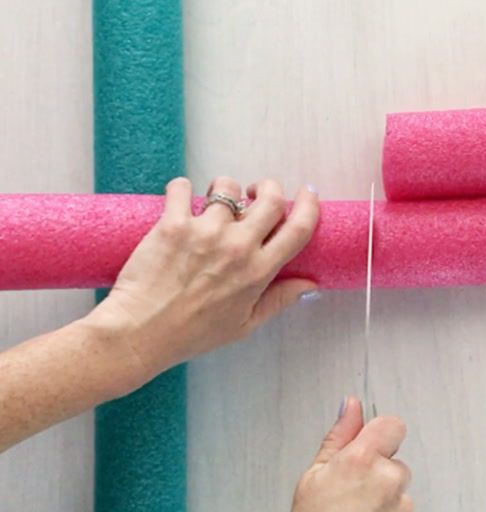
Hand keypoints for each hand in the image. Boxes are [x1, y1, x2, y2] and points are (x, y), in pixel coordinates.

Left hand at [82, 176, 319, 392]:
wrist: (139, 334)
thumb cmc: (191, 334)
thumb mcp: (244, 325)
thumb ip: (279, 300)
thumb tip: (310, 285)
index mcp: (258, 271)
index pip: (299, 228)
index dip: (309, 205)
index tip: (308, 194)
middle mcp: (237, 247)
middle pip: (270, 198)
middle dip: (268, 187)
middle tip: (256, 193)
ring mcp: (205, 232)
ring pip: (227, 187)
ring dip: (223, 189)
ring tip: (211, 201)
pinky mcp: (173, 224)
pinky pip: (183, 188)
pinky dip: (182, 189)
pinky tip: (180, 201)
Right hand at [292, 397, 412, 511]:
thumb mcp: (315, 474)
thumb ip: (339, 435)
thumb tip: (351, 406)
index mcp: (363, 459)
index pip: (392, 424)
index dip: (378, 432)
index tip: (366, 442)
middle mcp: (388, 479)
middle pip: (394, 459)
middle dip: (378, 468)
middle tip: (351, 486)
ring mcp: (402, 505)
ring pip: (398, 487)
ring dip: (384, 494)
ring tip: (355, 508)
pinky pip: (401, 508)